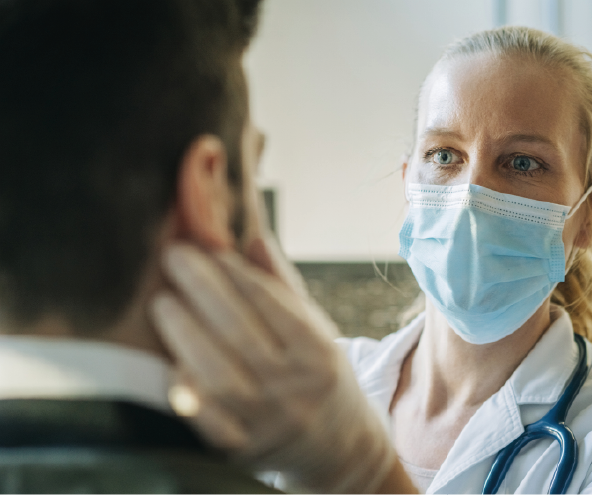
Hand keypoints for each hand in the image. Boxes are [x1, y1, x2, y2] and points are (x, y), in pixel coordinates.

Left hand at [149, 238, 395, 494]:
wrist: (338, 445)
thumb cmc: (317, 373)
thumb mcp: (314, 327)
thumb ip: (280, 283)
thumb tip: (249, 232)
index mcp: (318, 352)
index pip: (272, 304)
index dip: (236, 272)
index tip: (207, 245)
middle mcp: (295, 388)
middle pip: (241, 333)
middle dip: (203, 289)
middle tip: (174, 256)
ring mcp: (268, 422)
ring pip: (219, 376)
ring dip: (185, 334)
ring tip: (164, 302)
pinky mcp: (242, 450)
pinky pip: (207, 422)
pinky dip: (187, 391)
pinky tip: (170, 361)